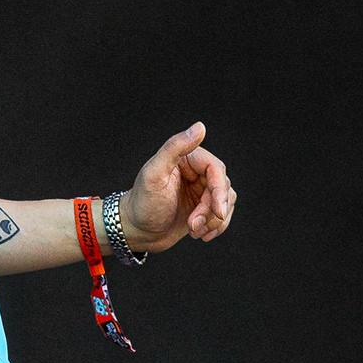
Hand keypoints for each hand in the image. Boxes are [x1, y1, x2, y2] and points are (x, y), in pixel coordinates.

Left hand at [119, 123, 234, 253]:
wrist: (136, 232)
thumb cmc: (142, 203)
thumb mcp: (155, 174)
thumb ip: (175, 148)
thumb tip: (200, 126)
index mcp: (185, 157)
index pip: (215, 169)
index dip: (219, 190)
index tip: (217, 211)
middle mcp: (196, 171)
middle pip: (223, 187)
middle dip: (213, 210)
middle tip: (194, 225)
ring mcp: (201, 189)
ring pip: (226, 201)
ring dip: (214, 221)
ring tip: (194, 230)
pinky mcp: (204, 206)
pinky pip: (223, 214)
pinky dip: (216, 227)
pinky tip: (201, 235)